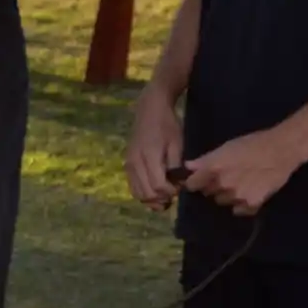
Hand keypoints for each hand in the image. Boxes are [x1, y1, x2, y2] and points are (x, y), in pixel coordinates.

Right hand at [125, 84, 183, 209]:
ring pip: (137, 193)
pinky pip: (132, 186)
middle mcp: (135, 163)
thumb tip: (177, 185)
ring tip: (164, 193)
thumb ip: (176, 166)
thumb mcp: (177, 143)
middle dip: (161, 198)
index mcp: (149, 156)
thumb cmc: (167, 124)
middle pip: (146, 193)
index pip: (158, 186)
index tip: (180, 187)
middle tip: (174, 192)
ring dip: (151, 199)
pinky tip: (154, 189)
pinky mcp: (127, 164)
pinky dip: (143, 193)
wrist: (149, 109)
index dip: (171, 192)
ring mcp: (128, 164)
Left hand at [183, 128, 302, 217]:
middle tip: (226, 177)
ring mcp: (237, 196)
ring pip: (223, 202)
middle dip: (213, 187)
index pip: (192, 185)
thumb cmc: (252, 144)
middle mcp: (222, 185)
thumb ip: (205, 160)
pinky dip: (242, 205)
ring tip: (240, 183)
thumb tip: (187, 167)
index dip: (194, 183)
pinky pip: (239, 210)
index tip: (198, 181)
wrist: (281, 150)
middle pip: (208, 193)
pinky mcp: (252, 204)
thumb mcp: (226, 147)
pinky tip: (249, 192)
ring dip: (227, 196)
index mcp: (213, 169)